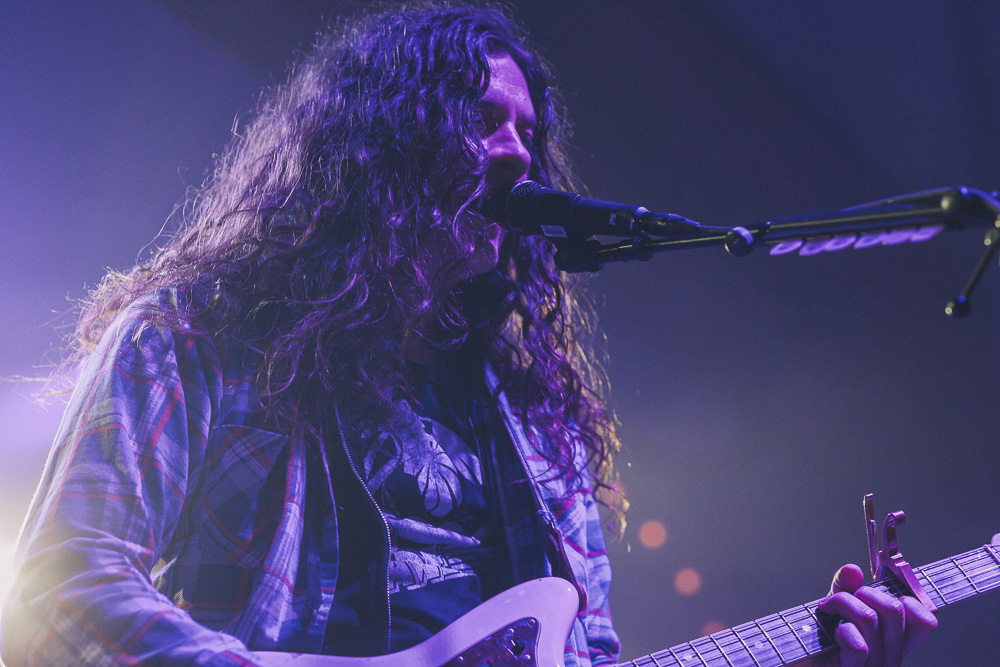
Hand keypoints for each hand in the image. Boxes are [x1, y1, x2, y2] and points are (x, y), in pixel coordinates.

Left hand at [801, 563, 936, 666]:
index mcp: (894, 643)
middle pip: (896, 609)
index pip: (926, 621)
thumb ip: (845, 589)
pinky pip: (859, 646)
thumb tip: (853, 570)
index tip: (879, 590)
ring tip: (827, 609)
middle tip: (842, 598)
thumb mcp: (834, 609)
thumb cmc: (816, 640)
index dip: (908, 597)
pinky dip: (841, 629)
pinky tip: (831, 633)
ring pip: (872, 619)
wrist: (796, 662)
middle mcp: (891, 658)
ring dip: (843, 603)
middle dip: (864, 591)